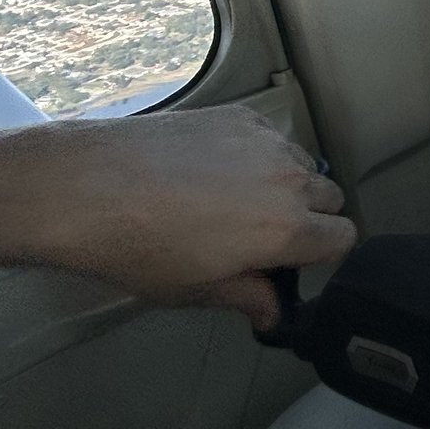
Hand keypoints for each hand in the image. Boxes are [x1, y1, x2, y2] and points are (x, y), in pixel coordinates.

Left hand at [23, 106, 356, 329]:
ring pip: (302, 164)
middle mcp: (288, 179)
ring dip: (285, 183)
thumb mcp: (194, 289)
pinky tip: (213, 169)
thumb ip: (248, 298)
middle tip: (261, 235)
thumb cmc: (134, 245)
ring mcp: (264, 141)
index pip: (344, 238)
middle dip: (308, 218)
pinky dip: (257, 154)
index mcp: (285, 230)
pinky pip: (270, 138)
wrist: (85, 185)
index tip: (291, 261)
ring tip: (234, 198)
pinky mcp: (238, 115)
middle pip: (330, 198)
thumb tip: (273, 313)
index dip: (321, 255)